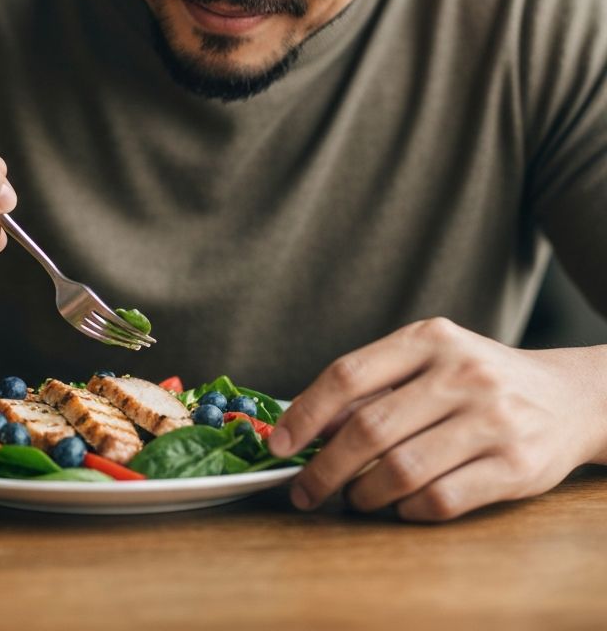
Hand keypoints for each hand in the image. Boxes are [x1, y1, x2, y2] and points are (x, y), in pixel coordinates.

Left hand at [268, 317, 606, 520]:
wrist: (570, 396)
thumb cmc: (476, 380)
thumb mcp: (429, 361)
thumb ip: (374, 386)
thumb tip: (306, 426)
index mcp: (428, 339)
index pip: (347, 375)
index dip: (305, 415)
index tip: (279, 446)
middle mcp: (460, 373)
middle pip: (369, 428)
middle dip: (325, 468)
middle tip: (306, 491)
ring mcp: (492, 419)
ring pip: (402, 469)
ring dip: (364, 494)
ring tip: (354, 499)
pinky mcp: (517, 465)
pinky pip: (443, 499)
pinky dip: (408, 510)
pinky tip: (400, 507)